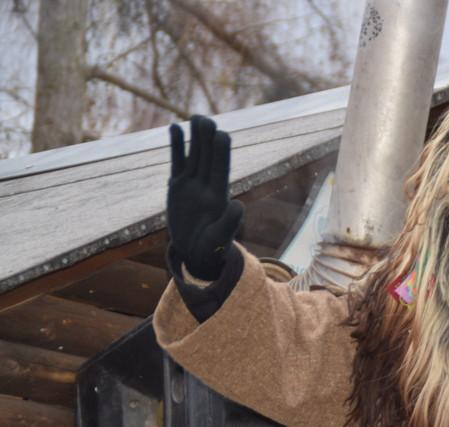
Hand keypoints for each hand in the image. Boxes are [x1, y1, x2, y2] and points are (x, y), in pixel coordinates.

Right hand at [166, 115, 242, 280]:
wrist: (196, 253)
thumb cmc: (212, 249)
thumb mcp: (220, 238)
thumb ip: (230, 222)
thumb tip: (238, 205)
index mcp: (219, 197)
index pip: (220, 170)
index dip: (221, 153)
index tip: (221, 134)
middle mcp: (207, 186)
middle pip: (207, 158)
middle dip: (207, 139)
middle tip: (205, 118)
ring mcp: (192, 185)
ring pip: (193, 156)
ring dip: (195, 137)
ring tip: (195, 116)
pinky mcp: (177, 186)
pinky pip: (177, 162)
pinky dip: (176, 146)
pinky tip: (174, 128)